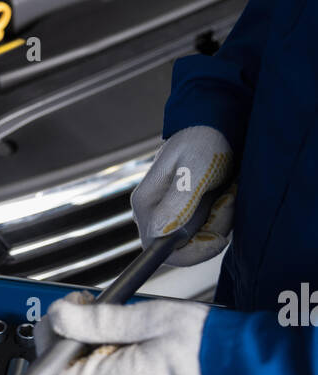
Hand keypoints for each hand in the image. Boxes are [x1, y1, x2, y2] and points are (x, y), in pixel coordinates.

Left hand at [35, 291, 209, 374]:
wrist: (243, 366)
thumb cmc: (205, 343)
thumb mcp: (146, 318)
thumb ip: (98, 321)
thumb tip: (60, 319)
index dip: (55, 343)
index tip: (66, 316)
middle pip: (78, 374)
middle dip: (79, 340)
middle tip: (96, 309)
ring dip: (101, 349)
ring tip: (127, 327)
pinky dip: (119, 362)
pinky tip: (139, 345)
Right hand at [132, 126, 235, 266]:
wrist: (217, 122)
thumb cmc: (203, 140)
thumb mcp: (194, 169)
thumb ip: (178, 202)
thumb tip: (161, 234)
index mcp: (147, 205)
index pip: (160, 250)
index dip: (191, 252)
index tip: (218, 237)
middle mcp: (155, 214)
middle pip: (183, 247)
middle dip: (211, 230)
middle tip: (227, 199)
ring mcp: (171, 215)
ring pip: (198, 239)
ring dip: (220, 219)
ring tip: (227, 191)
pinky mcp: (188, 213)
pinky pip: (207, 229)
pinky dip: (221, 215)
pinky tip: (225, 193)